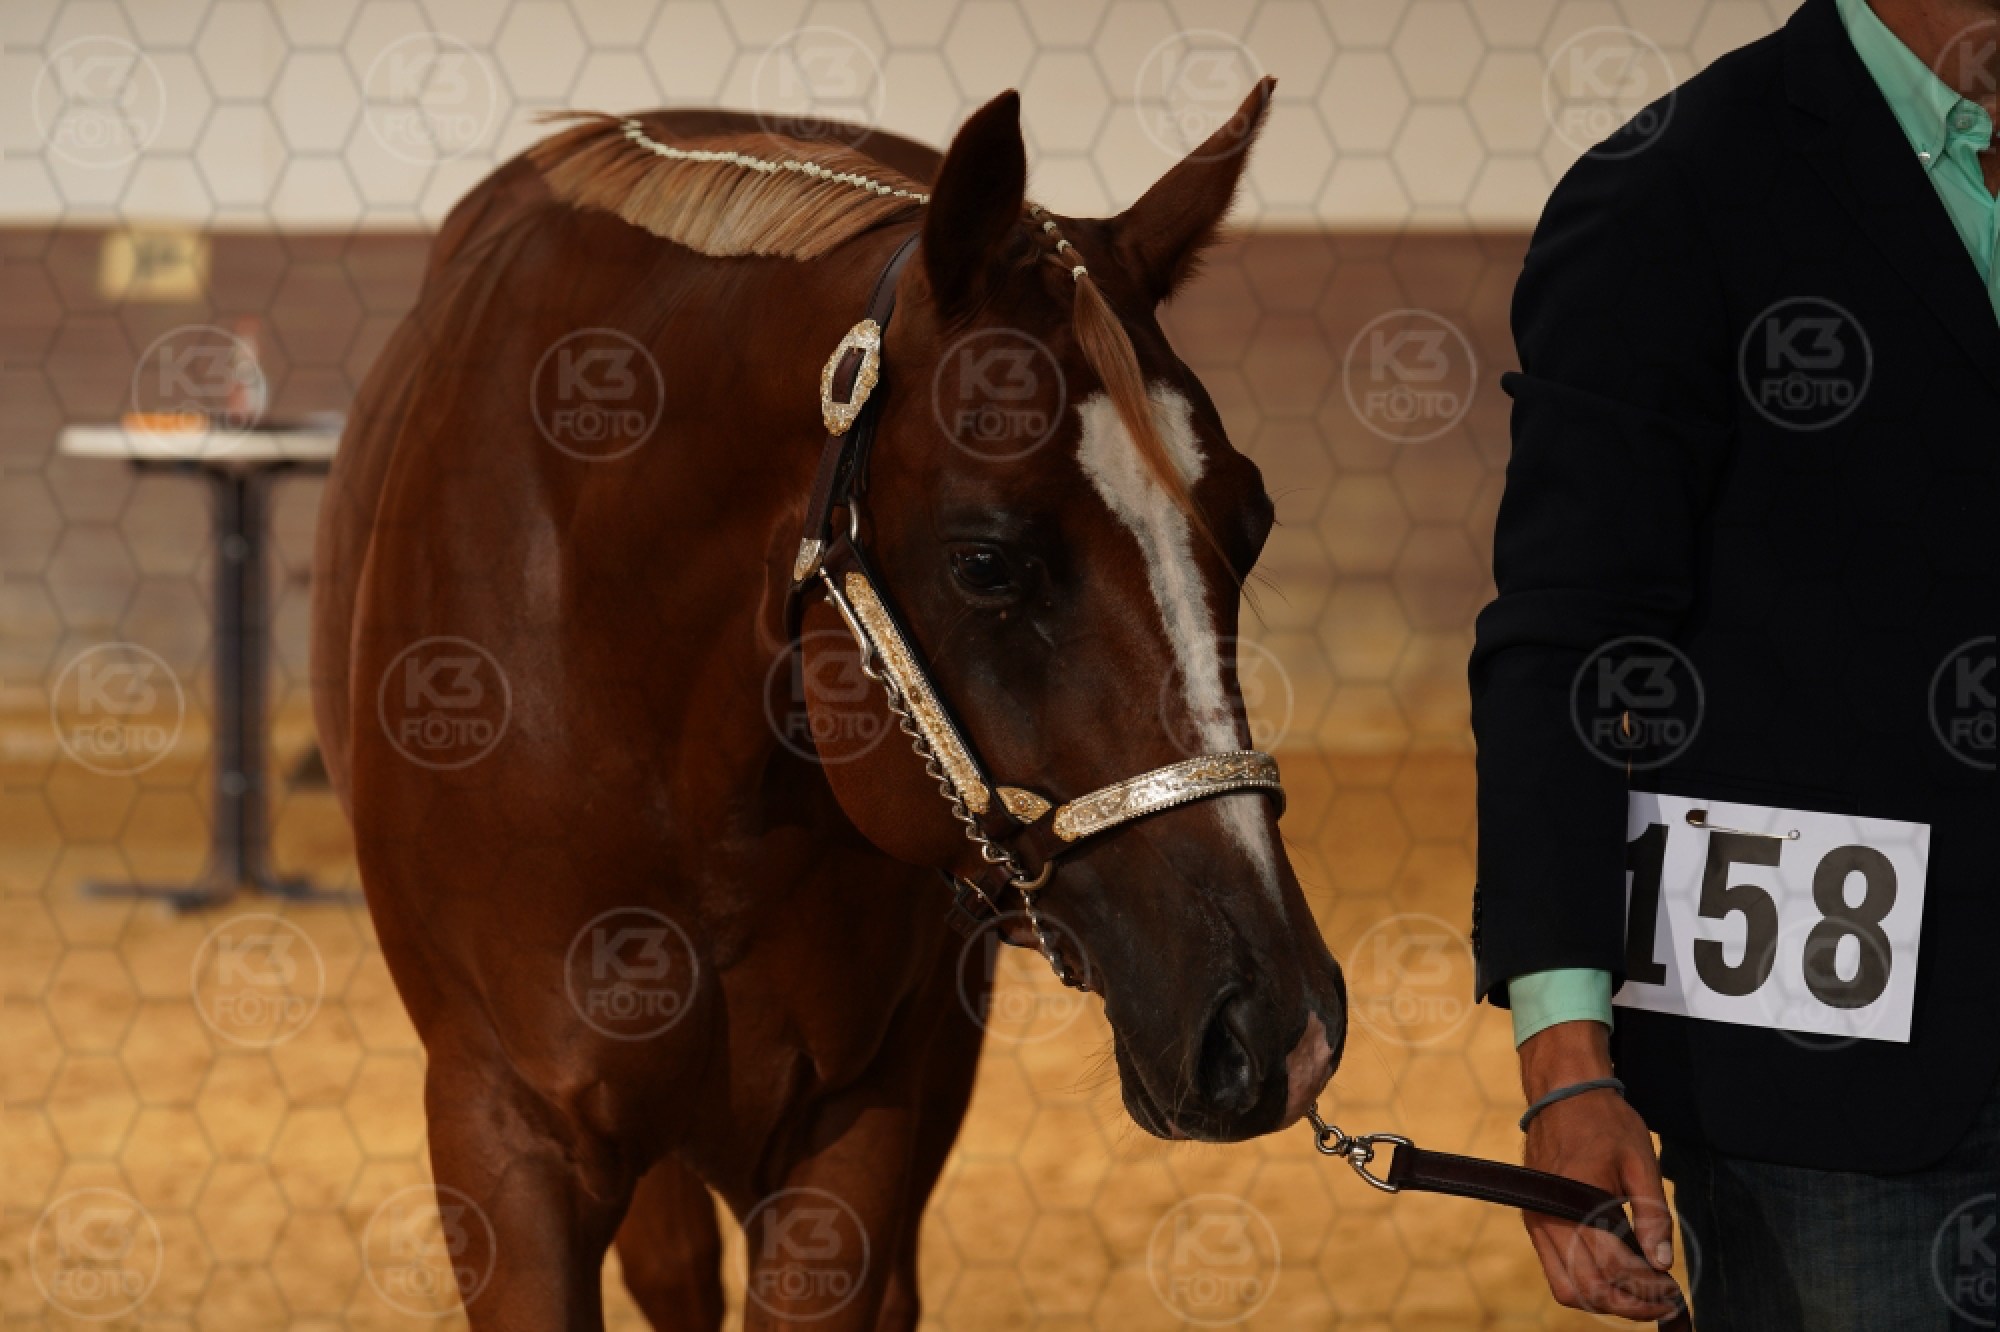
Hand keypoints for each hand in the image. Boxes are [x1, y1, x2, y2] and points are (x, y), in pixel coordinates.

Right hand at [1518, 1021, 1680, 1321]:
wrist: (1562, 1093)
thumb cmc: (1605, 1122)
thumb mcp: (1641, 1162)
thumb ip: (1653, 1216)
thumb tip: (1663, 1265)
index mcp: (1577, 1204)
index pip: (1613, 1270)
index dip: (1647, 1291)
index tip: (1674, 1293)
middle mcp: (1549, 1220)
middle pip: (1587, 1291)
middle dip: (1628, 1305)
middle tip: (1663, 1301)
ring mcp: (1537, 1223)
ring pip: (1567, 1289)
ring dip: (1605, 1301)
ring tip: (1641, 1294)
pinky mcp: (1535, 1221)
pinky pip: (1557, 1270)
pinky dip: (1587, 1284)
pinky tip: (1618, 1274)